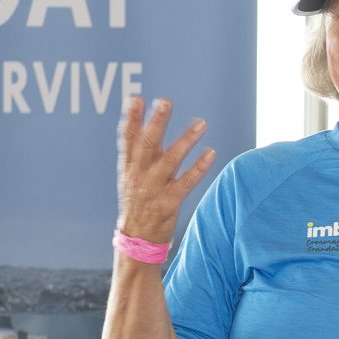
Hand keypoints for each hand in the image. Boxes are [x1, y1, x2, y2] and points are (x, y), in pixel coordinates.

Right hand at [116, 96, 215, 243]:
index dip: (132, 119)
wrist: (136, 240)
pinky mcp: (168, 202)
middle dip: (156, 122)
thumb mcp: (131, 177)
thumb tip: (149, 124)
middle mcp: (139, 175)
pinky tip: (210, 154)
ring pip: (170, 160)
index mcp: (129, 167)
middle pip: (148, 144)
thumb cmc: (138, 204)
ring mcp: (153, 189)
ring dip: (186, 140)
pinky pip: (186, 182)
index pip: (128, 139)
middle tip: (165, 102)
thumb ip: (140, 154)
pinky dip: (199, 168)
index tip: (136, 98)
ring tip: (201, 123)